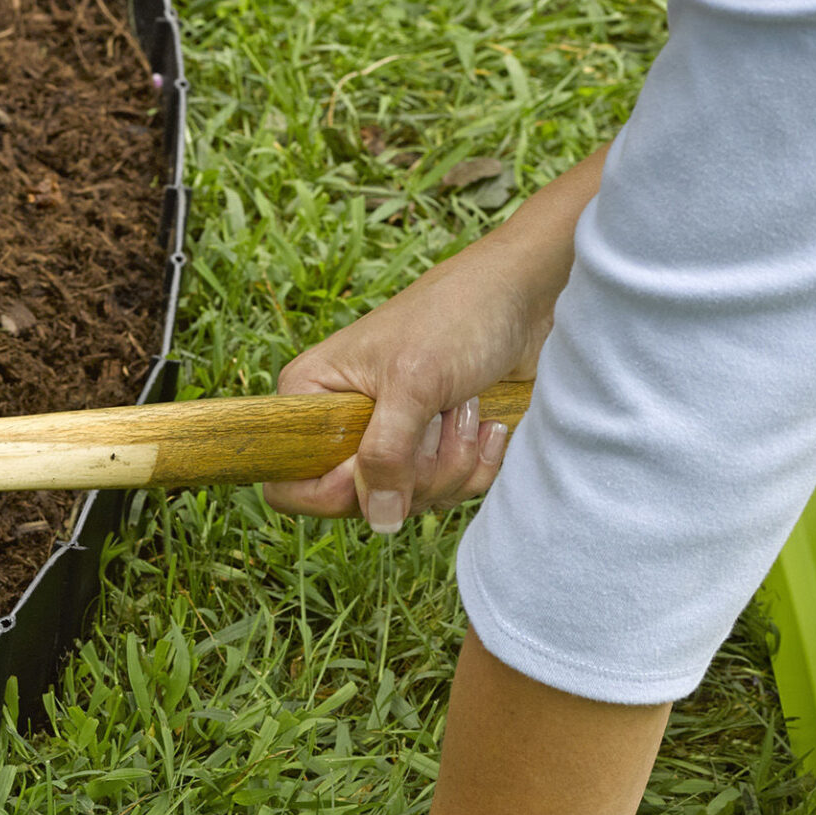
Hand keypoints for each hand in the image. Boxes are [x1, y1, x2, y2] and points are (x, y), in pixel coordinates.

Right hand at [267, 142, 606, 532]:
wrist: (525, 294)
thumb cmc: (459, 315)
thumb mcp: (414, 383)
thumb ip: (387, 455)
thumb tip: (380, 520)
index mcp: (312, 398)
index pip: (289, 482)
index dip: (333, 491)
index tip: (380, 466)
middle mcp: (342, 426)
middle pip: (359, 501)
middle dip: (415, 470)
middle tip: (441, 416)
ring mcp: (390, 441)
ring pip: (408, 502)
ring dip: (452, 461)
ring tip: (467, 408)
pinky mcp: (432, 450)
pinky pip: (447, 493)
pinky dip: (475, 464)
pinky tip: (487, 423)